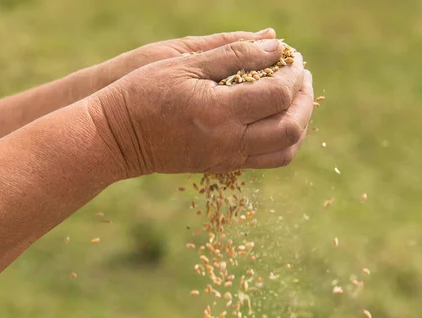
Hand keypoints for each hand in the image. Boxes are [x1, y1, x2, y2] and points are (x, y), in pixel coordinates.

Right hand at [89, 39, 313, 177]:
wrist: (116, 138)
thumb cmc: (143, 93)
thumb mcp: (185, 63)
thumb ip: (234, 54)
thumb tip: (275, 45)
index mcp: (219, 112)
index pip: (278, 95)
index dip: (293, 74)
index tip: (293, 57)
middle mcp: (228, 142)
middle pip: (291, 128)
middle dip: (305, 99)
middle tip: (301, 76)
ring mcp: (225, 159)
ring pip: (284, 151)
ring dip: (299, 123)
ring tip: (294, 98)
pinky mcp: (221, 167)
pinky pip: (266, 159)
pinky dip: (281, 138)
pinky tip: (272, 116)